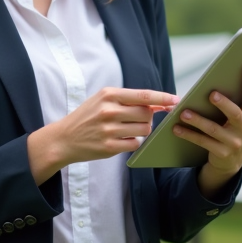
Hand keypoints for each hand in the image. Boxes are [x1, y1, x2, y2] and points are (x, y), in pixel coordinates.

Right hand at [27, 87, 178, 183]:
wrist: (64, 138)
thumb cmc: (88, 117)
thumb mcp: (104, 100)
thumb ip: (130, 100)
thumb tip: (160, 103)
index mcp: (109, 95)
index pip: (144, 95)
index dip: (163, 97)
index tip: (176, 100)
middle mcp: (109, 111)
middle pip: (147, 113)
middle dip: (147, 117)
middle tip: (136, 119)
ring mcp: (109, 130)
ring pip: (144, 129)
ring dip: (141, 130)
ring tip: (126, 129)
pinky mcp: (109, 147)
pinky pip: (135, 143)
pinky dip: (133, 142)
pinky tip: (120, 139)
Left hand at [173, 63, 241, 195]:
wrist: (230, 163)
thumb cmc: (229, 131)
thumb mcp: (236, 119)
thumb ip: (232, 103)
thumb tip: (212, 83)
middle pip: (234, 114)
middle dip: (223, 104)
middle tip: (211, 94)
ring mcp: (235, 143)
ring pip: (214, 129)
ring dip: (197, 120)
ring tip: (183, 112)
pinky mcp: (222, 153)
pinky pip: (203, 142)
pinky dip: (188, 134)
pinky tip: (176, 128)